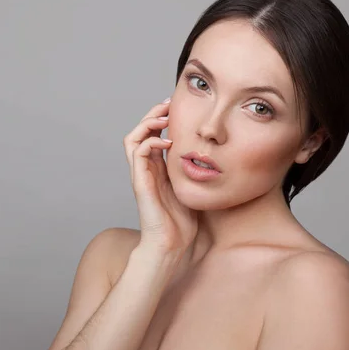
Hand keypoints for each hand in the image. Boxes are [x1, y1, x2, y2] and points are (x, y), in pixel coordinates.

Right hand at [123, 98, 197, 255]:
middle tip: (168, 104)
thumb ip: (196, 172)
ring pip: (133, 138)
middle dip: (153, 114)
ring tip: (163, 117)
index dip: (161, 119)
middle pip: (140, 131)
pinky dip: (150, 141)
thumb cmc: (183, 223)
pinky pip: (138, 152)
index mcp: (158, 169)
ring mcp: (141, 174)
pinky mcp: (140, 182)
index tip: (176, 107)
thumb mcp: (194, 189)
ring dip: (147, 123)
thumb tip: (216, 158)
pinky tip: (166, 141)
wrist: (172, 245)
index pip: (153, 135)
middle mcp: (147, 169)